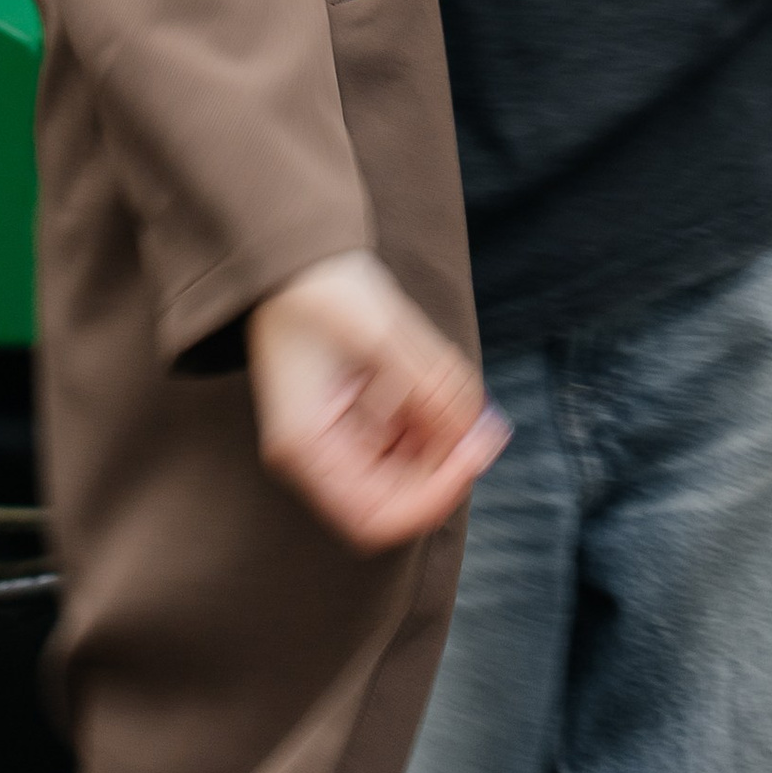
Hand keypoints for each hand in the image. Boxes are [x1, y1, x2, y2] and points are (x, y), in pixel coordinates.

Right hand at [247, 251, 508, 551]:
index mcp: (307, 448)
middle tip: (482, 426)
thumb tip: (471, 431)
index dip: (431, 497)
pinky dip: (433, 417)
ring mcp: (340, 438)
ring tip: (452, 388)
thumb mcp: (378, 333)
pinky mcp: (357, 417)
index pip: (374, 518)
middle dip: (444, 465)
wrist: (289, 254)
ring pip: (406, 468)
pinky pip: (405, 438)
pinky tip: (436, 378)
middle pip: (395, 498)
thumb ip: (427, 385)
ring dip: (442, 439)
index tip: (471, 456)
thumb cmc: (315, 288)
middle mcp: (321, 455)